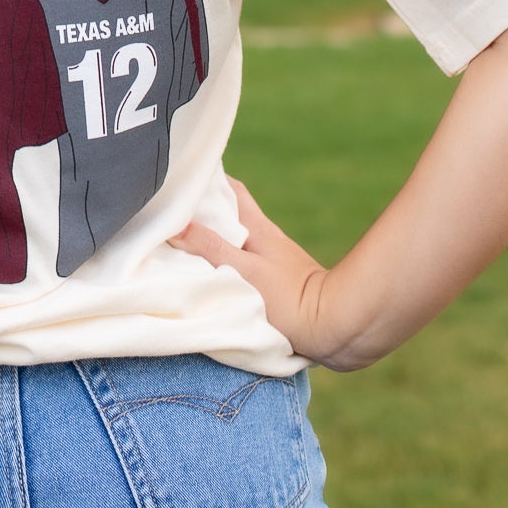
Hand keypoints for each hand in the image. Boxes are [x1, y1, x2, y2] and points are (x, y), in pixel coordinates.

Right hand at [168, 180, 366, 371]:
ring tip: (183, 247)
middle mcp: (265, 238)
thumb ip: (211, 247)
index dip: (207, 181)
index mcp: (258, 227)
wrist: (335, 327)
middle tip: (172, 216)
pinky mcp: (277, 283)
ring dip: (214, 240)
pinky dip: (225, 264)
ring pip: (236, 240)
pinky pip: (243, 264)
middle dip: (203, 213)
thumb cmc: (292, 298)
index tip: (180, 180)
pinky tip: (212, 277)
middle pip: (230, 214)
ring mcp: (272, 260)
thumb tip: (176, 225)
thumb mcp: (245, 271)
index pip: (230, 189)